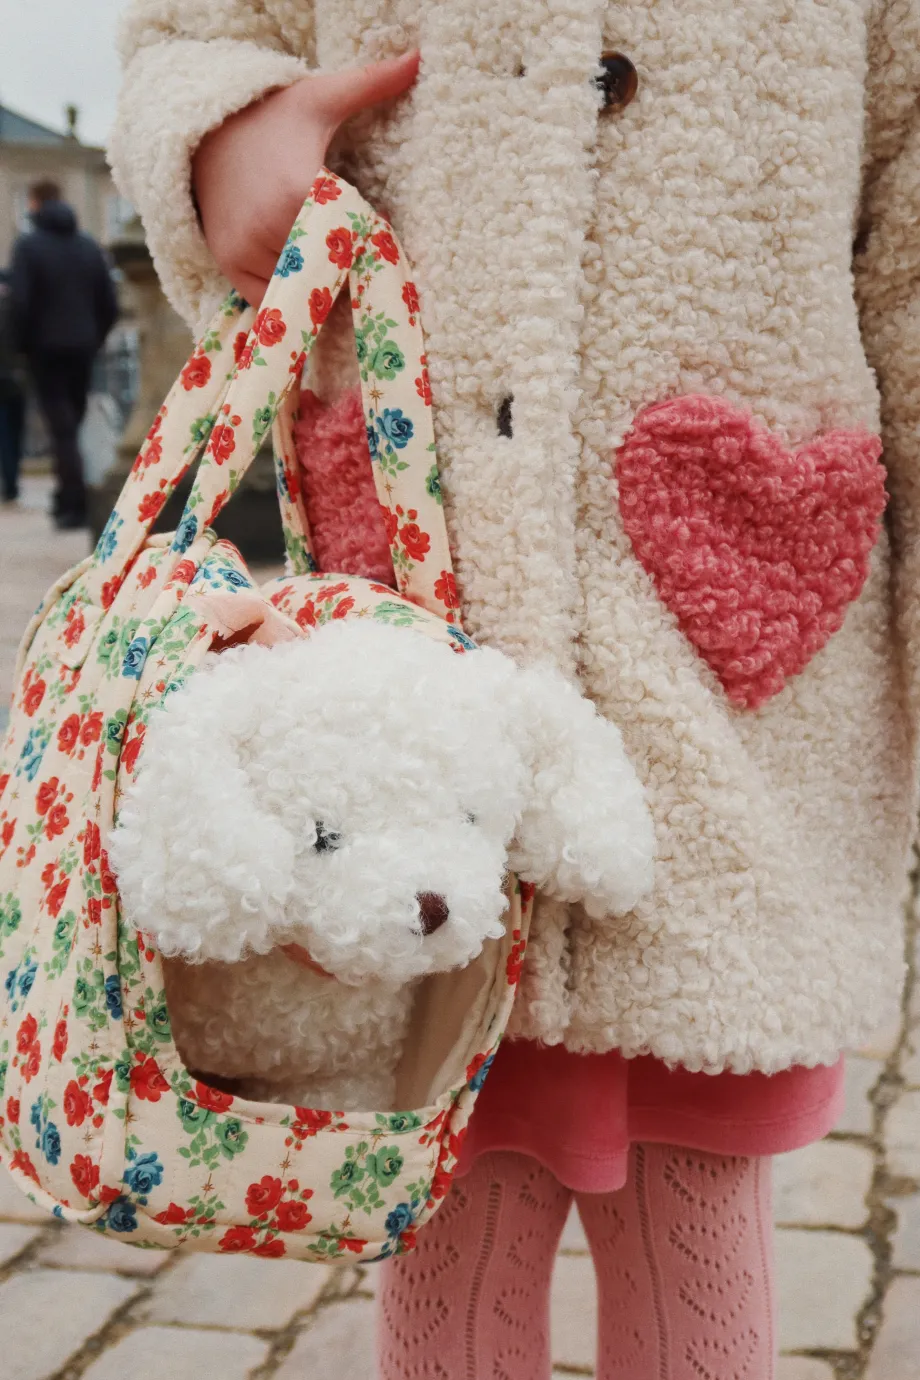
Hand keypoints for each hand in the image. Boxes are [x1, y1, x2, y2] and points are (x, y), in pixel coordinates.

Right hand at [193, 51, 419, 305]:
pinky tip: (297, 268)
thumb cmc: (271, 116)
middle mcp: (270, 227)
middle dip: (347, 267)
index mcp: (300, 192)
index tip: (378, 235)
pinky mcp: (229, 264)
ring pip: (300, 287)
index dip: (371, 246)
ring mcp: (246, 249)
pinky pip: (270, 298)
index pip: (353, 244)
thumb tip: (417, 59)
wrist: (205, 129)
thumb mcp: (321, 98)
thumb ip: (371, 83)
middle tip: (355, 254)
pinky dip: (288, 291)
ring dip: (318, 282)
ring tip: (323, 256)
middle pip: (329, 270)